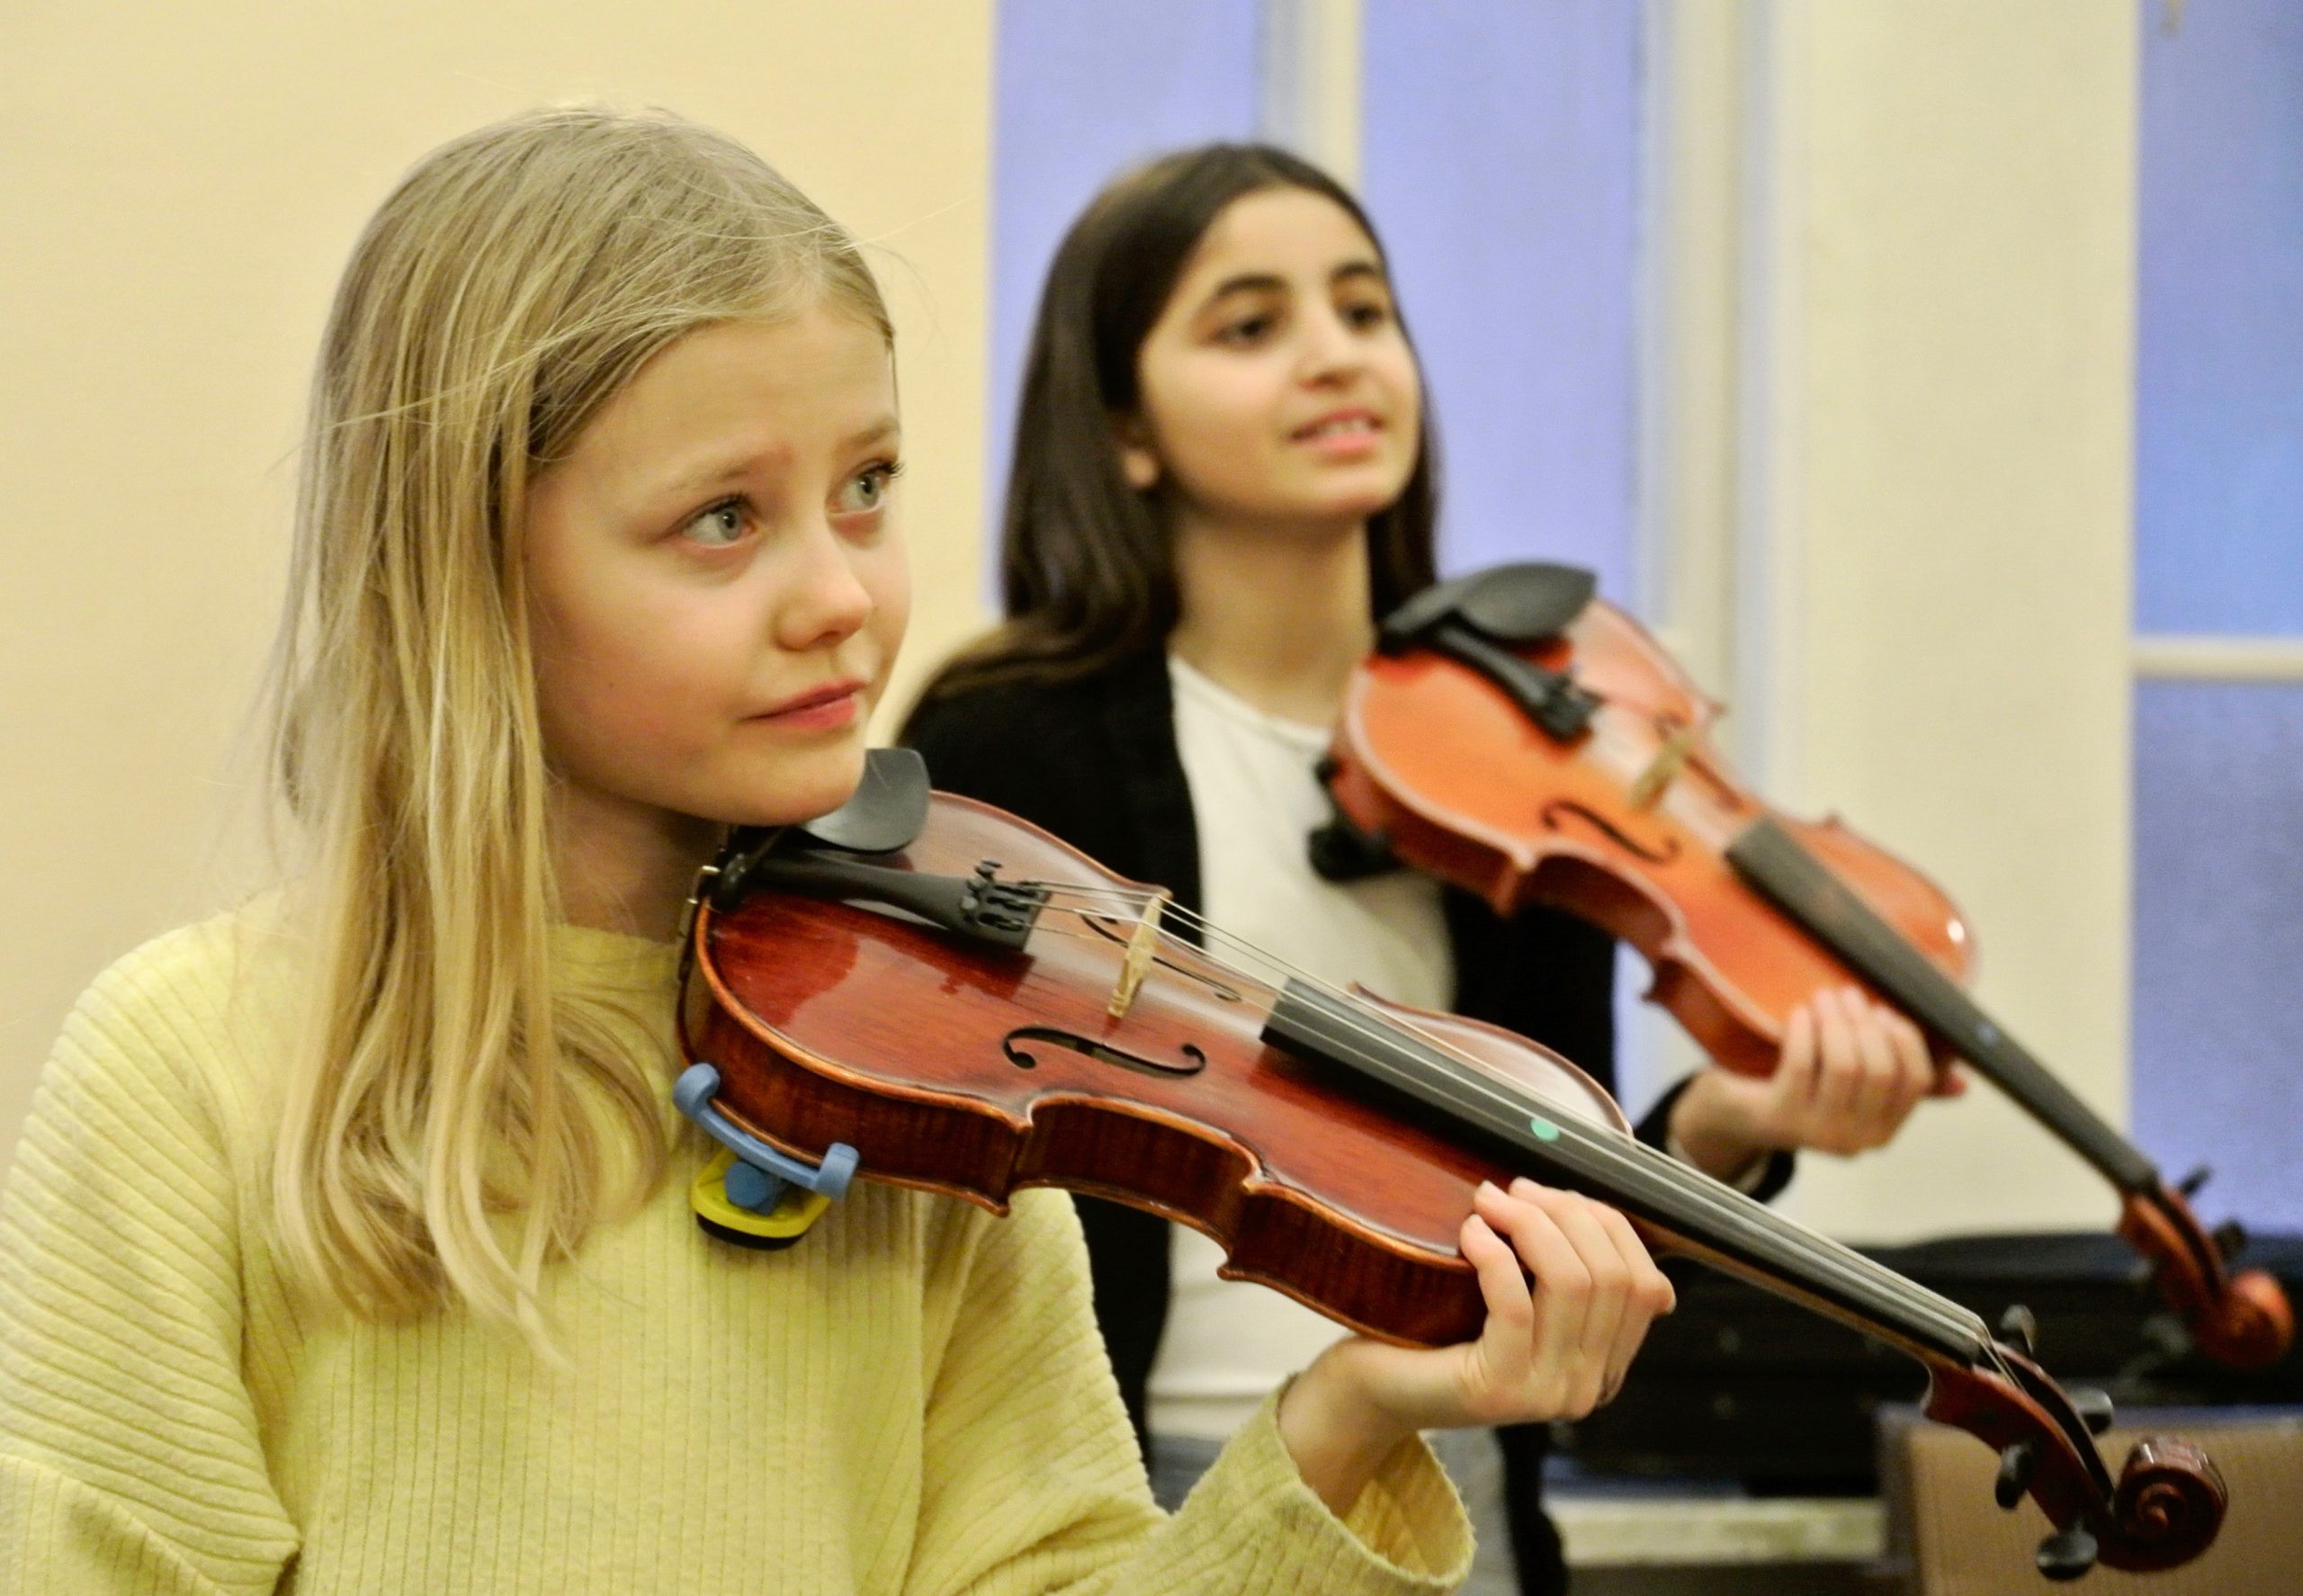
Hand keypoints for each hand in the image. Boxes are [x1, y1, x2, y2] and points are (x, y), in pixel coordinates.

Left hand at [1274, 1179, 1674, 1514]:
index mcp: (1603, 1364)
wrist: (1377, 1386)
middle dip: (1566, 1215)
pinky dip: (1494, 1254)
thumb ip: (1564, 1265)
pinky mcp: (1499, 1389)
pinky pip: (1516, 1304)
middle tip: (1514, 1191)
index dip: (1605, 1224)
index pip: (1643, 1284)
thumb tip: (1601, 1216)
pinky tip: (1469, 1232)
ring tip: (1489, 1202)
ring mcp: (1546, 1395)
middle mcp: (1586, 1388)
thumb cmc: (1442, 1328)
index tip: (1551, 1195)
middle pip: (1612, 1276)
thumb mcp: (1520, 1294)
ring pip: (1572, 1283)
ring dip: (1530, 1224)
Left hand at [1671, 985, 1964, 1176]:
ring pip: (1844, 1065)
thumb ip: (1901, 1081)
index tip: (1884, 1010)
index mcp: (1885, 1128)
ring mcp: (1818, 1132)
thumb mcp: (1855, 1089)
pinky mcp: (1781, 1118)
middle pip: (1879, 1069)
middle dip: (1866, 1023)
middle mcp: (1858, 1138)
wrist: (1737, 1115)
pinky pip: (1802, 1065)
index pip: (1916, 1081)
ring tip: (1822, 998)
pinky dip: (1804, 1032)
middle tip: (1847, 993)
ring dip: (1836, 1022)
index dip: (1905, 1039)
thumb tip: (1963, 1082)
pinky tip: (1798, 1014)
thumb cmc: (1804, 1089)